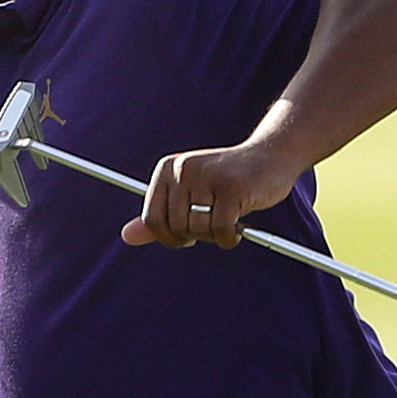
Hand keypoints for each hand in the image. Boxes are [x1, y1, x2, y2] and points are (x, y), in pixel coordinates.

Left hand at [121, 142, 305, 248]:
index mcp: (167, 169)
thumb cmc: (226, 182)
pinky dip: (228, 239)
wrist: (270, 158)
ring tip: (229, 219)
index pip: (152, 220)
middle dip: (198, 236)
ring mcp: (207, 177)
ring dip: (215, 236)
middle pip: (177, 228)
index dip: (169, 236)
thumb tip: (126, 236)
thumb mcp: (188, 196)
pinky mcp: (231, 188)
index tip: (187, 234)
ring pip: (198, 230)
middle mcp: (183, 169)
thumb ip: (159, 217)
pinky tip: (238, 230)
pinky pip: (220, 231)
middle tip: (216, 222)